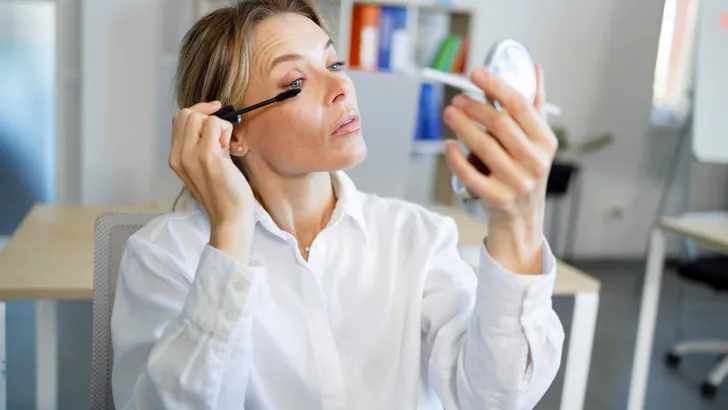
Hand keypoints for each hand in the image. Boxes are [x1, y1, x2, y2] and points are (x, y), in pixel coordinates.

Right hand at [169, 101, 255, 229]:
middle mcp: (178, 156)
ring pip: (199, 116)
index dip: (197, 114)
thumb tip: (209, 123)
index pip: (178, 121)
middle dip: (207, 118)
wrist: (229, 217)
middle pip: (185, 114)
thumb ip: (198, 147)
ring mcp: (191, 155)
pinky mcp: (208, 155)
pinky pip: (215, 123)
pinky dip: (225, 129)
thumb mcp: (201, 168)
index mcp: (175, 158)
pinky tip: (228, 148)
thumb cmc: (223, 194)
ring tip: (224, 146)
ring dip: (218, 124)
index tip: (214, 118)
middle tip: (221, 137)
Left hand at [443, 65, 556, 272]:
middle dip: (474, 107)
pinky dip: (456, 158)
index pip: (520, 107)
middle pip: (499, 125)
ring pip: (483, 147)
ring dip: (462, 126)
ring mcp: (516, 182)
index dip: (496, 86)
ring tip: (449, 113)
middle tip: (456, 98)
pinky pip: (470, 174)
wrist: (523, 218)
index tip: (476, 73)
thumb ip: (534, 105)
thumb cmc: (526, 171)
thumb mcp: (537, 141)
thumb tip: (534, 69)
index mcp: (545, 142)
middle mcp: (534, 162)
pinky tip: (448, 145)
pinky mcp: (496, 198)